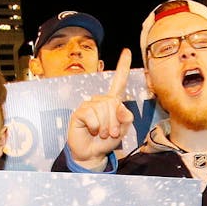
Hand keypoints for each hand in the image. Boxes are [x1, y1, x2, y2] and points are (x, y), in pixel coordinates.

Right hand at [67, 49, 133, 168]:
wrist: (93, 154)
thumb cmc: (107, 141)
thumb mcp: (123, 130)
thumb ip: (127, 118)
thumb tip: (121, 109)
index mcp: (112, 102)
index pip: (119, 82)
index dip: (122, 67)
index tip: (126, 51)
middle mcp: (100, 100)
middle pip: (113, 103)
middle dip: (115, 122)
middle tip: (112, 133)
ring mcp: (89, 105)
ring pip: (103, 109)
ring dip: (106, 126)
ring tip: (101, 133)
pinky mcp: (80, 112)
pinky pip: (91, 115)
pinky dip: (95, 126)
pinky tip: (92, 130)